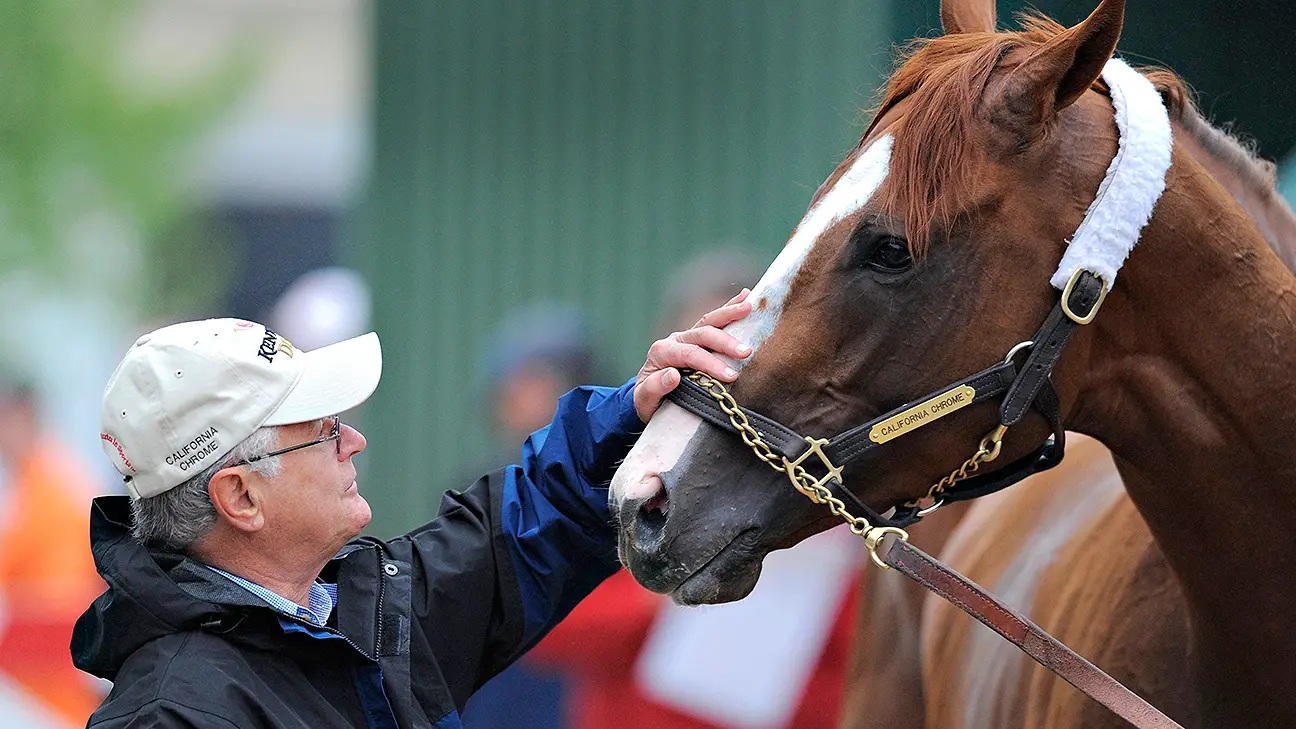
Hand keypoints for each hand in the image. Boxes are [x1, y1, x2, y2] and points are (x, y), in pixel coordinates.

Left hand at [634, 288, 753, 421]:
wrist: (647, 396)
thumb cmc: (647, 400)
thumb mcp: (644, 399)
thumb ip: (654, 388)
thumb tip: (673, 375)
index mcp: (661, 352)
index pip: (689, 354)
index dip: (710, 363)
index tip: (730, 376)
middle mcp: (674, 340)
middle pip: (702, 334)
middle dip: (725, 342)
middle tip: (746, 352)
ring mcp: (686, 337)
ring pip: (708, 320)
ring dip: (729, 313)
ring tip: (749, 307)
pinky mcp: (696, 339)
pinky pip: (713, 320)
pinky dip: (728, 309)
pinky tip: (745, 297)